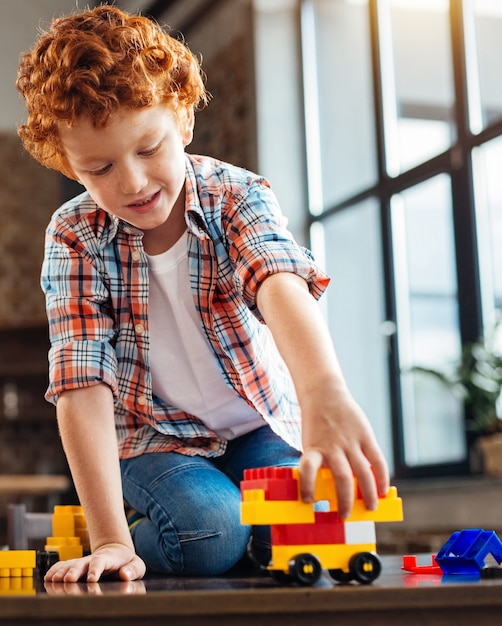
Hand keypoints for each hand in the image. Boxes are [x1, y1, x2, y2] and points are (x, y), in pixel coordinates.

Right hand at [44, 543, 145, 582]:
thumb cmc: (126, 562)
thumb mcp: (135, 565)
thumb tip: (124, 575)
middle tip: (69, 580)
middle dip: (74, 571)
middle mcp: (91, 560)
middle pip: (81, 564)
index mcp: (107, 559)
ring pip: (69, 565)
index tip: (92, 578)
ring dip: (61, 572)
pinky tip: (48, 577)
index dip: (95, 569)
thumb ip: (132, 569)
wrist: (115, 551)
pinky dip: (55, 571)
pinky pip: (63, 566)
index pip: (100, 562)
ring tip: (53, 580)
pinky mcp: (74, 566)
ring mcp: (82, 563)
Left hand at [298, 383, 388, 518]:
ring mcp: (350, 441)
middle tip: (346, 516)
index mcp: (314, 448)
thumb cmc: (317, 425)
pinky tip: (384, 490)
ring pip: (363, 472)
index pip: (308, 469)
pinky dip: (382, 476)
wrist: (324, 394)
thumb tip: (330, 492)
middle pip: (342, 478)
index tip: (308, 500)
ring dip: (368, 494)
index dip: (307, 485)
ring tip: (371, 507)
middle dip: (346, 501)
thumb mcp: (311, 443)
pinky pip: (377, 459)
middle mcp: (333, 446)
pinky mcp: (365, 435)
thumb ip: (320, 463)